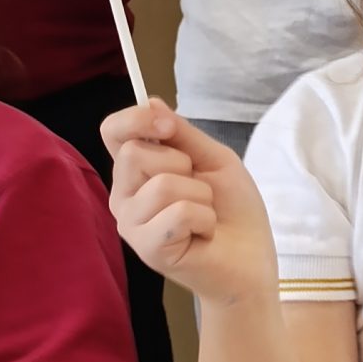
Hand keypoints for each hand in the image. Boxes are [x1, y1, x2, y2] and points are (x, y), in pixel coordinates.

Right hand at [104, 100, 277, 305]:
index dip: (136, 119)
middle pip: (134, 153)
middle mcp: (124, 195)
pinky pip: (178, 213)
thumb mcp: (213, 159)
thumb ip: (182, 133)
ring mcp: (131, 223)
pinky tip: (203, 233)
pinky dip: (204, 218)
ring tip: (204, 215)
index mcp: (137, 170)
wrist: (250, 260)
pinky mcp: (146, 247)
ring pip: (161, 184)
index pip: (112, 131)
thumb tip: (150, 101)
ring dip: (200, 196)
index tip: (168, 127)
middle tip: (199, 190)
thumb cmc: (233, 211)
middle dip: (181, 164)